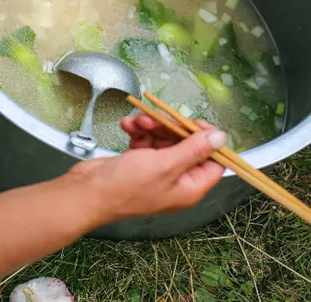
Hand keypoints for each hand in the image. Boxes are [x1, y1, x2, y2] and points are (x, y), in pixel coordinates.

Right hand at [68, 113, 226, 221]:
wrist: (88, 192)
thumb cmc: (127, 185)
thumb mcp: (165, 164)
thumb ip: (194, 149)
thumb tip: (222, 137)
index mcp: (190, 187)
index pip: (213, 161)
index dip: (207, 140)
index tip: (193, 122)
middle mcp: (176, 179)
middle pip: (186, 146)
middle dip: (170, 128)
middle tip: (155, 118)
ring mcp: (156, 171)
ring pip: (163, 139)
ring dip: (151, 126)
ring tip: (136, 122)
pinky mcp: (139, 162)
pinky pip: (146, 141)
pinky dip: (138, 132)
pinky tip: (127, 127)